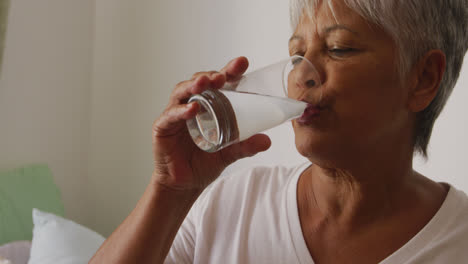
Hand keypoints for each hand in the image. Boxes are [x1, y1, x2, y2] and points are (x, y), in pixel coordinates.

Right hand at [151, 57, 270, 191]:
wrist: (184, 185)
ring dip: (194, 85)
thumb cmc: (203, 163)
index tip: (242, 63)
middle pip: (199, 83)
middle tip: (223, 75)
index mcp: (208, 106)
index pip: (218, 83)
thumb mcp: (229, 153)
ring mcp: (175, 115)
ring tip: (205, 82)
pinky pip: (171, 115)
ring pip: (182, 92)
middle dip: (211, 75)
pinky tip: (192, 108)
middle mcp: (191, 105)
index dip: (229, 71)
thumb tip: (267, 140)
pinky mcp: (163, 128)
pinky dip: (181, 111)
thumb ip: (245, 146)